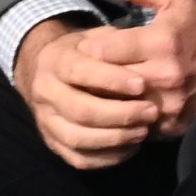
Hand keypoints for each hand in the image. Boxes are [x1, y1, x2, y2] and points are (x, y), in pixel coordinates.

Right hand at [11, 17, 158, 168]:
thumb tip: (144, 49)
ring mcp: (45, 120)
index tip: (141, 84)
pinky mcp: (52, 142)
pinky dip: (106, 158)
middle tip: (151, 112)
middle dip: (119, 114)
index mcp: (56, 62)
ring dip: (114, 138)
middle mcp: (45, 92)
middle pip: (79, 110)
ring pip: (76, 137)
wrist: (47, 70)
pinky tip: (131, 148)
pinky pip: (77, 158)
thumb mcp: (97, 37)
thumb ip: (115, 43)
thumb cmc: (85, 51)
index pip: (79, 72)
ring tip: (144, 132)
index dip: (111, 79)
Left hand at [90, 0, 195, 129]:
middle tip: (90, 67)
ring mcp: (168, 104)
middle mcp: (164, 75)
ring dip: (107, 97)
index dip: (90, 46)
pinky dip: (126, 115)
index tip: (92, 44)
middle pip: (104, 80)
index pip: (101, 49)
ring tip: (103, 86)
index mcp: (162, 41)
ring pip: (115, 106)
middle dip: (93, 73)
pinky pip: (134, 125)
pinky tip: (126, 103)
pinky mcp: (172, 125)